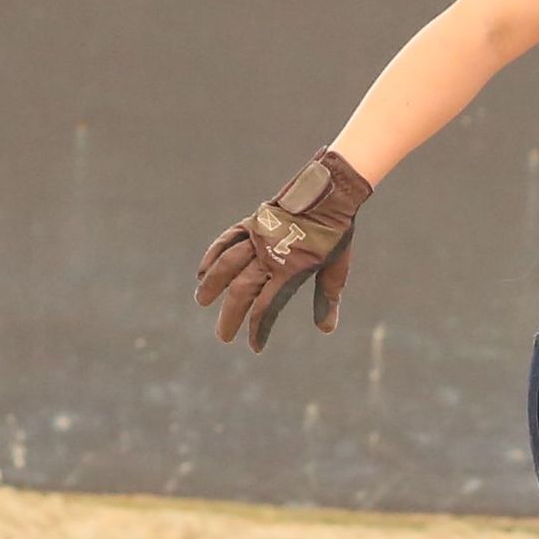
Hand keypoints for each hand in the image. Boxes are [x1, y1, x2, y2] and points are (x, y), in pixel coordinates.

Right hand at [194, 149, 370, 350]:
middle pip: (242, 291)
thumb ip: (326, 298)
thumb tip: (325, 329)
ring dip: (212, 285)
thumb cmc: (335, 234)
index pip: (267, 308)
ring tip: (201, 300)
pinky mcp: (253, 222)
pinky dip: (213, 254)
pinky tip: (202, 269)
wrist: (331, 192)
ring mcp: (259, 237)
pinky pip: (227, 240)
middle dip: (230, 316)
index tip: (254, 346)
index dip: (258, 330)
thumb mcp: (336, 268)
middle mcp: (270, 256)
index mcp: (292, 271)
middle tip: (222, 336)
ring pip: (227, 265)